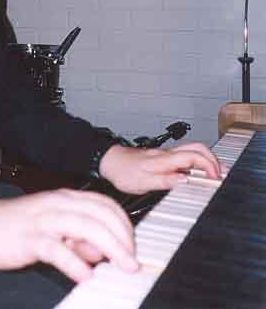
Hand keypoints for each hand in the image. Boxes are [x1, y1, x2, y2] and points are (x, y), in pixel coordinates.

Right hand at [0, 188, 137, 281]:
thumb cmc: (21, 227)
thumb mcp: (55, 228)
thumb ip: (78, 237)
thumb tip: (100, 252)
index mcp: (67, 198)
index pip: (105, 204)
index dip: (123, 224)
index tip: (132, 245)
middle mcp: (59, 204)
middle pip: (100, 214)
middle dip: (123, 237)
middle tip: (132, 261)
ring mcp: (45, 219)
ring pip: (85, 226)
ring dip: (109, 247)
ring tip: (122, 266)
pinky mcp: (30, 238)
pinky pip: (57, 249)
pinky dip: (75, 262)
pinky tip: (85, 275)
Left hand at [99, 142, 222, 194]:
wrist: (109, 161)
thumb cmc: (123, 172)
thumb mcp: (143, 183)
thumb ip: (165, 181)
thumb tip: (186, 181)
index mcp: (165, 160)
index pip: (194, 156)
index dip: (209, 165)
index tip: (216, 178)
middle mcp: (167, 154)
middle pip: (197, 148)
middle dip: (213, 159)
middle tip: (221, 174)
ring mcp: (165, 155)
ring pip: (191, 151)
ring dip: (206, 160)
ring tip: (214, 173)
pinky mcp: (162, 158)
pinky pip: (184, 156)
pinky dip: (196, 162)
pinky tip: (196, 172)